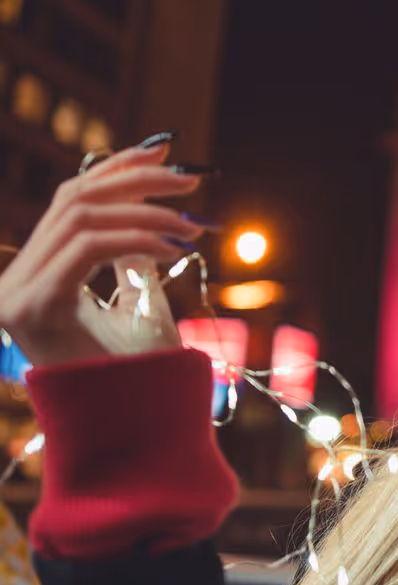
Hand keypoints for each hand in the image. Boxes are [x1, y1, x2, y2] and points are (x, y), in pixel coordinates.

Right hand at [0, 140, 205, 368]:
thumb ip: (133, 254)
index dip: (116, 169)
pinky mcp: (34, 308)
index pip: (70, 200)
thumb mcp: (139, 300)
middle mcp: (17, 282)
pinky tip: (175, 248)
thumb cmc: (141, 374)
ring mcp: (18, 296)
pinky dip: (137, 239)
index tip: (166, 153)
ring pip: (81, 218)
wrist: (136, 431)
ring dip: (147, 213)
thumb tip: (152, 203)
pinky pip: (88, 249)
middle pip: (74, 200)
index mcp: (37, 276)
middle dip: (137, 181)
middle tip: (192, 180)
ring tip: (193, 225)